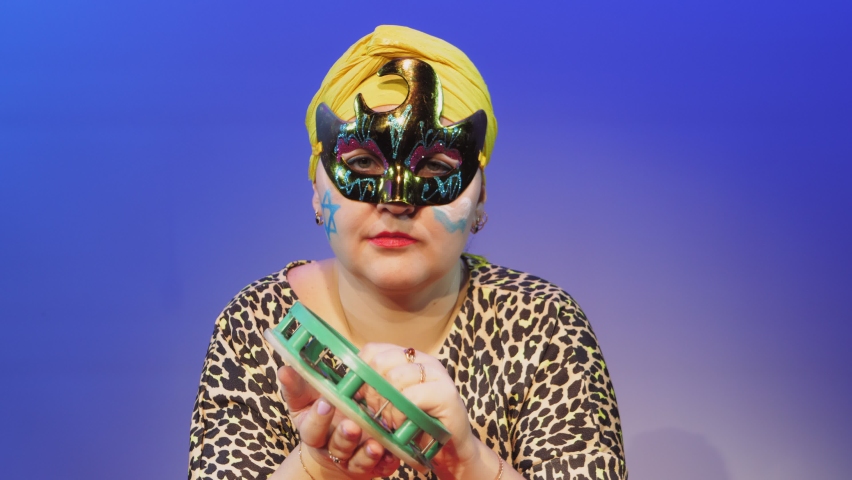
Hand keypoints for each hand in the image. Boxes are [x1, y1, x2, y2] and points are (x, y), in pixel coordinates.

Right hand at [277, 365, 399, 478]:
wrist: (334, 447)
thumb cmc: (319, 415)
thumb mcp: (304, 401)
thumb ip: (295, 387)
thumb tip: (284, 369)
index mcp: (314, 434)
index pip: (312, 429)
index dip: (318, 418)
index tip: (326, 402)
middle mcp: (333, 449)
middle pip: (337, 447)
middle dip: (345, 437)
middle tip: (352, 425)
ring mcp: (354, 459)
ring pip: (359, 460)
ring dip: (367, 454)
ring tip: (375, 445)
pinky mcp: (374, 466)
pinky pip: (381, 467)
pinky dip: (387, 462)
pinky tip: (393, 455)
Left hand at [357, 343, 488, 477]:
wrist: (451, 447)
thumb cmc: (417, 425)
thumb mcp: (392, 402)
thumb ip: (376, 388)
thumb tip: (347, 386)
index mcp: (408, 357)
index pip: (373, 350)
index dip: (359, 372)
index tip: (358, 396)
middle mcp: (423, 359)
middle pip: (380, 362)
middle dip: (371, 392)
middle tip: (376, 413)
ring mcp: (437, 374)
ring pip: (394, 378)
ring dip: (386, 407)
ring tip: (389, 423)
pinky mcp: (446, 392)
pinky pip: (410, 397)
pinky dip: (399, 416)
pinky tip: (401, 427)